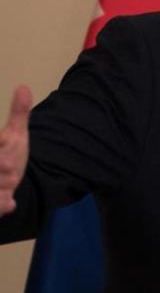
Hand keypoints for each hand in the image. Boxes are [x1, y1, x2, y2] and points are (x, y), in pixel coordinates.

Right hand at [0, 86, 31, 215]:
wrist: (8, 179)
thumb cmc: (8, 154)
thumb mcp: (14, 134)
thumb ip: (18, 114)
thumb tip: (24, 87)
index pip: (2, 157)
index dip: (3, 159)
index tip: (9, 162)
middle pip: (0, 169)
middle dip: (3, 174)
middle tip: (9, 171)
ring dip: (2, 190)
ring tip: (8, 187)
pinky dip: (4, 205)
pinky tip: (10, 203)